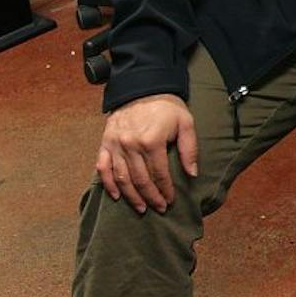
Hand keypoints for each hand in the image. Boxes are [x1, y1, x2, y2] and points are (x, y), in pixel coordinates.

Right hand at [95, 93, 197, 213]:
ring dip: (132, 196)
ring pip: (122, 178)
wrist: (142, 87)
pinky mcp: (105, 143)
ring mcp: (116, 145)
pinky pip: (103, 168)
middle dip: (151, 197)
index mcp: (152, 141)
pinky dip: (108, 184)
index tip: (171, 201)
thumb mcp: (186, 122)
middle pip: (141, 180)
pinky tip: (117, 196)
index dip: (165, 190)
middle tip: (159, 208)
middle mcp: (131, 145)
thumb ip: (189, 149)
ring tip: (141, 208)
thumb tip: (192, 173)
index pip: (159, 174)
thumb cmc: (166, 107)